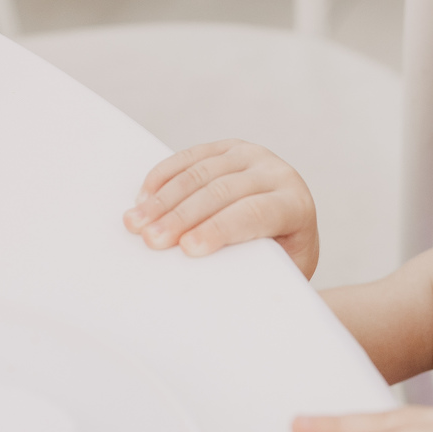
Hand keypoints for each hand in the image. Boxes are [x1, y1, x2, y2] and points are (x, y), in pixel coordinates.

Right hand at [123, 140, 319, 278]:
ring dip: (164, 199)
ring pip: (201, 172)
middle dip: (182, 216)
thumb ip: (255, 268)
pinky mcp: (228, 148)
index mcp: (296, 205)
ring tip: (136, 223)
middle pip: (223, 192)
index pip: (255, 213)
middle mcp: (277, 173)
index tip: (187, 248)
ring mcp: (252, 156)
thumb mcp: (280, 269)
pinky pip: (190, 157)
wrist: (291, 228)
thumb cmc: (283, 258)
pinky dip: (163, 177)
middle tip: (151, 240)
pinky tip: (143, 199)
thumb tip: (213, 282)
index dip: (219, 229)